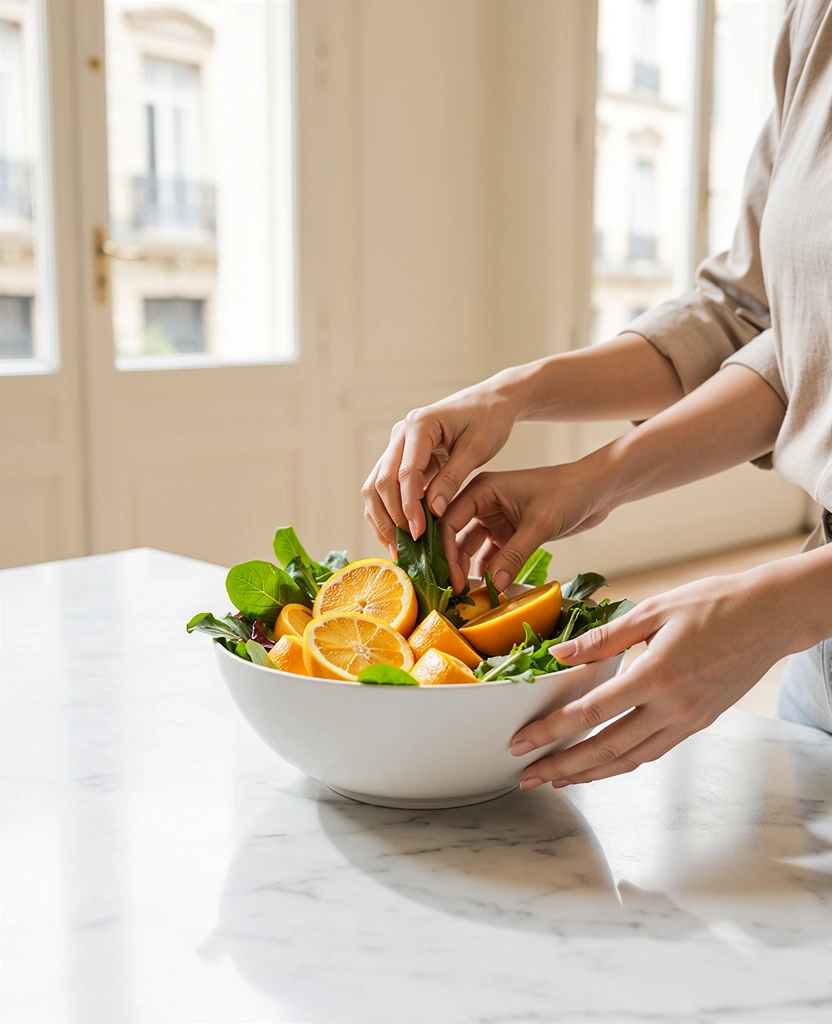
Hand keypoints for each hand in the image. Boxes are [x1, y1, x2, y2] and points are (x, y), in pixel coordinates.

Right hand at [361, 384, 517, 550]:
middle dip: (392, 517)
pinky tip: (399, 535)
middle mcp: (400, 434)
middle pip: (381, 482)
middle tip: (408, 546)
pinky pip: (386, 488)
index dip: (410, 505)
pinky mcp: (401, 458)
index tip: (419, 532)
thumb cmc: (489, 420)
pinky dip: (389, 512)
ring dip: (383, 519)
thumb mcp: (477, 448)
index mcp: (419, 425)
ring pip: (376, 487)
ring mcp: (397, 446)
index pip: (405, 472)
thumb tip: (433, 511)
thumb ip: (453, 478)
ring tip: (398, 548)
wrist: (489, 402)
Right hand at [438, 463, 611, 592]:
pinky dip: (488, 570)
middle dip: (452, 562)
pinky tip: (489, 588)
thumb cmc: (568, 492)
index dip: (444, 550)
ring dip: (468, 568)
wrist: (596, 489)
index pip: (449, 520)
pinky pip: (490, 555)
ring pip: (470, 547)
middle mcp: (483, 502)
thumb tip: (492, 585)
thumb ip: (514, 554)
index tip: (449, 577)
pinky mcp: (508, 533)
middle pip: (455, 535)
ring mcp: (495, 518)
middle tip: (455, 590)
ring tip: (467, 594)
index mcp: (483, 489)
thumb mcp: (540, 523)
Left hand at [509, 570, 795, 787]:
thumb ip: (604, 639)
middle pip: (607, 748)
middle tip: (528, 776)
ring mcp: (688, 719)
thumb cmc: (714, 604)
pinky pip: (653, 752)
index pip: (592, 712)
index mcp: (656, 675)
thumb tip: (560, 655)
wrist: (771, 615)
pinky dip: (623, 762)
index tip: (521, 742)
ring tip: (558, 780)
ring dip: (590, 773)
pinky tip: (601, 763)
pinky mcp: (699, 723)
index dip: (552, 731)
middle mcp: (673, 707)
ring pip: (631, 759)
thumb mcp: (653, 611)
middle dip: (563, 767)